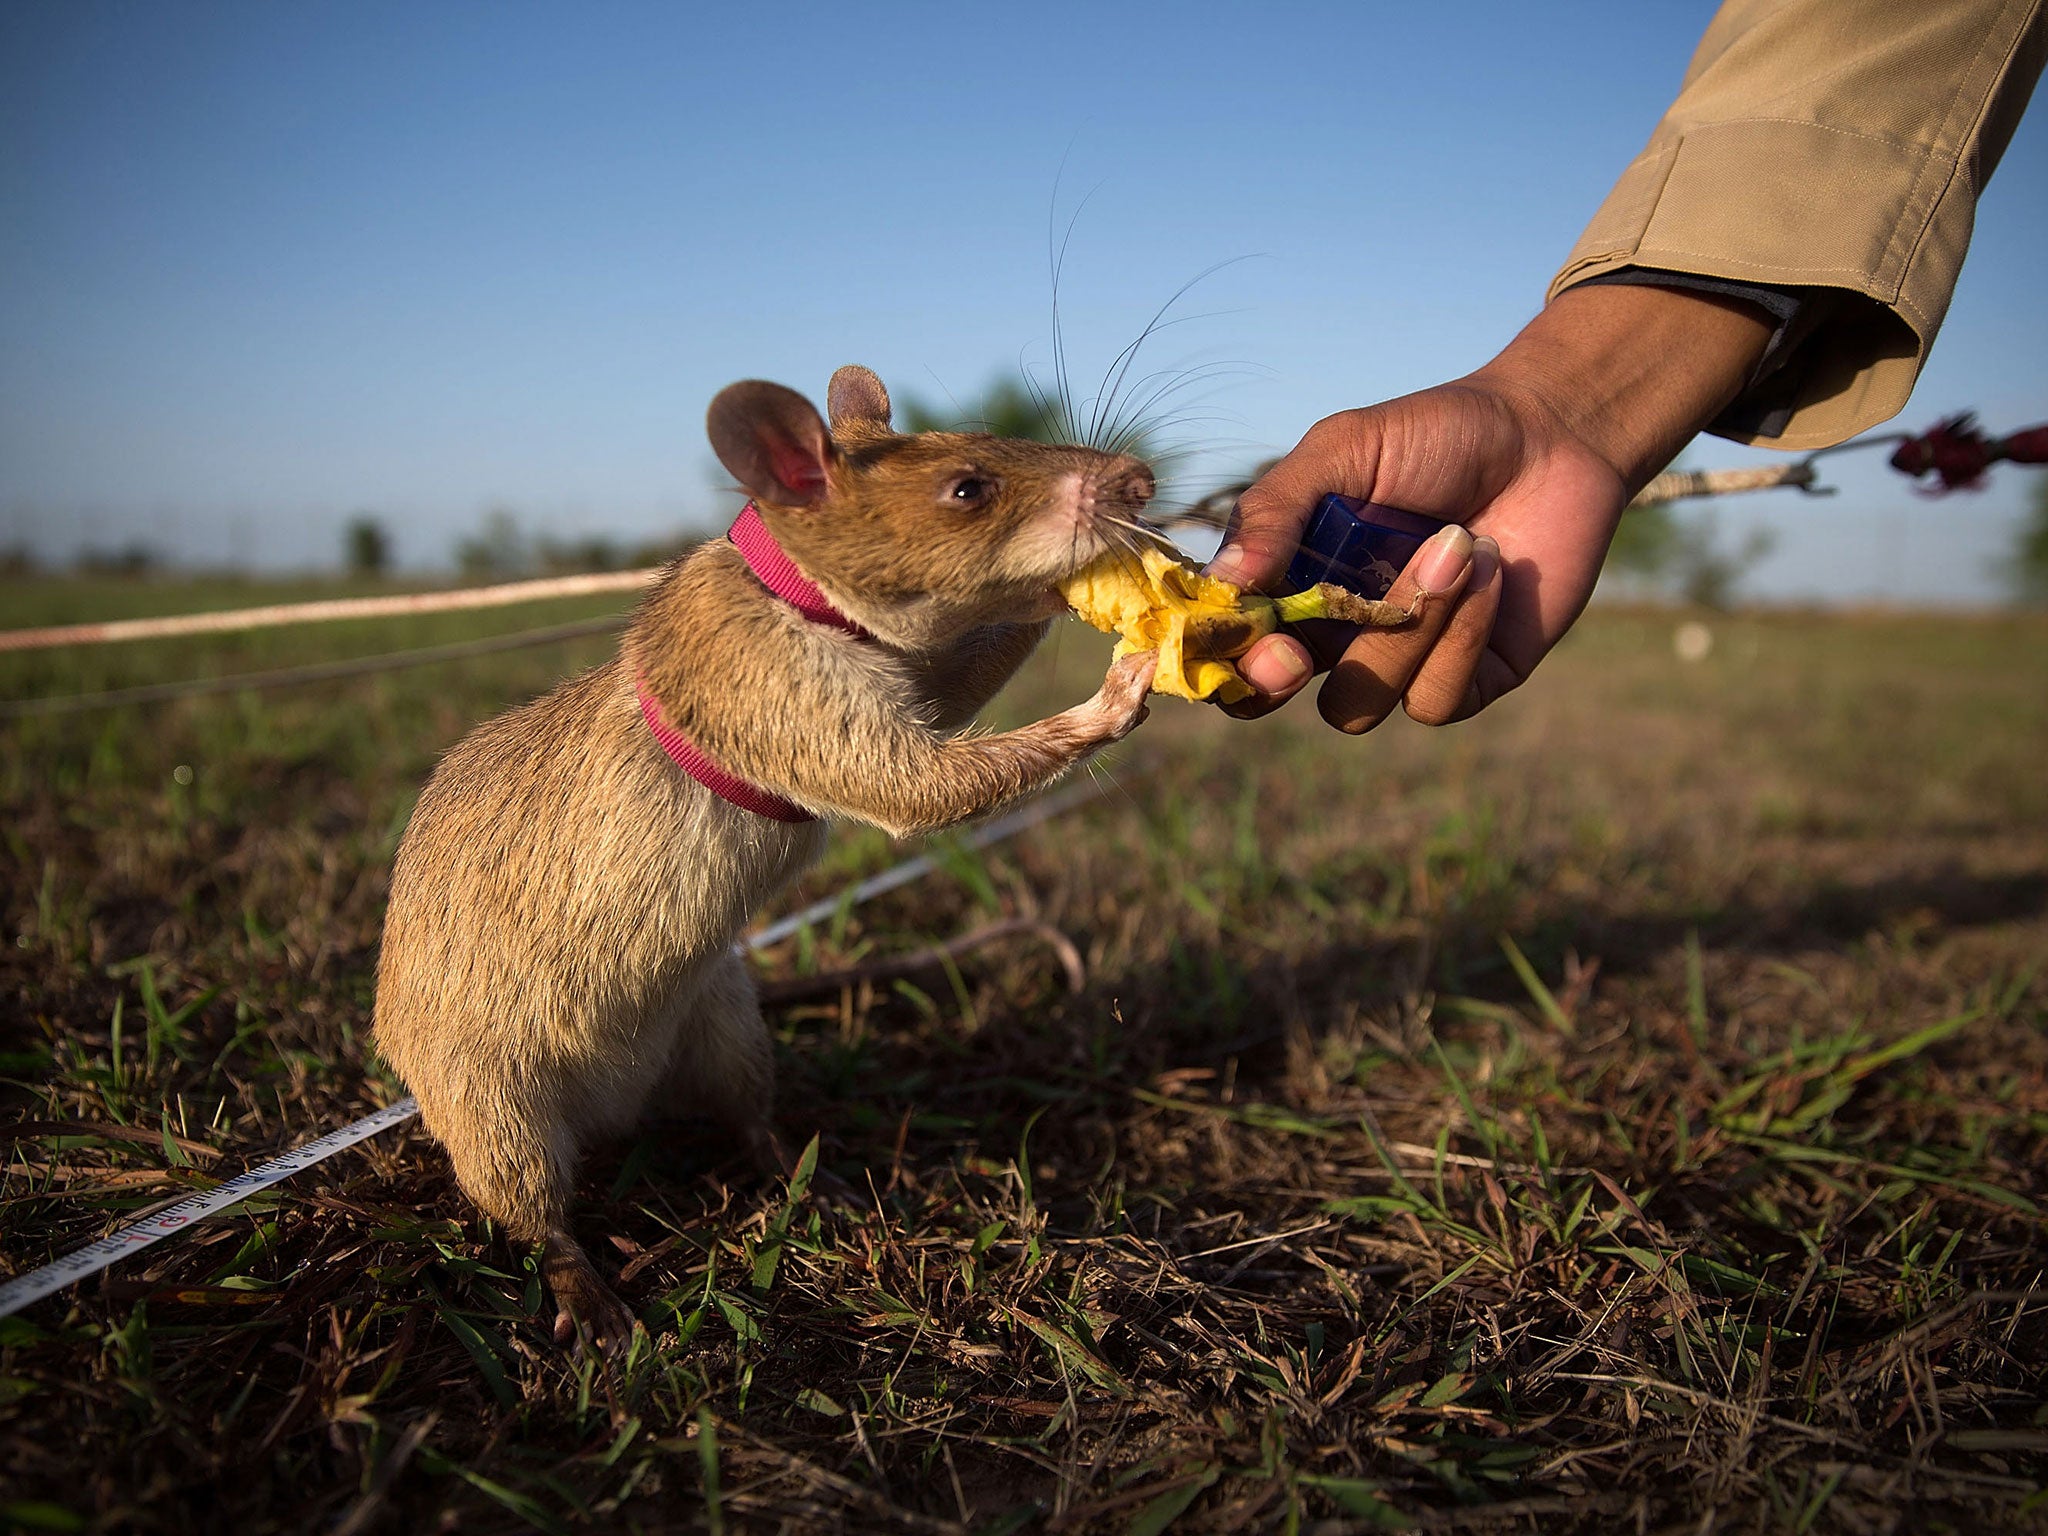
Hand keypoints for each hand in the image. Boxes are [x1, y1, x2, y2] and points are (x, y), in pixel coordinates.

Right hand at [1208, 283, 1774, 730]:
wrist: (1552, 435)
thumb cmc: (1437, 434)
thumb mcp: (1343, 450)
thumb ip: (1276, 510)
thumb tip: (1225, 583)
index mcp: (1288, 580)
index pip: (1228, 642)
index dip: (1225, 657)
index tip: (1256, 632)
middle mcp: (1333, 632)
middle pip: (1267, 701)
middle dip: (1272, 684)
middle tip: (1296, 651)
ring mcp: (1399, 662)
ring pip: (1357, 704)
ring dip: (1402, 630)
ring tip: (1457, 542)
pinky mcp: (1470, 680)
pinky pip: (1435, 699)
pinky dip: (1461, 634)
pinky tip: (1493, 568)